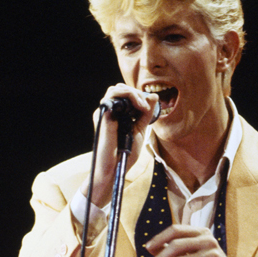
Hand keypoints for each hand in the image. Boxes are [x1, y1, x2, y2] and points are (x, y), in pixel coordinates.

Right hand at [83, 84, 158, 207]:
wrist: (116, 167)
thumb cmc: (126, 153)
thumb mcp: (140, 129)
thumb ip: (146, 114)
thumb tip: (154, 96)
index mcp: (115, 115)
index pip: (125, 95)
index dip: (139, 97)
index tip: (149, 108)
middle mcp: (108, 112)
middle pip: (121, 89)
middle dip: (137, 94)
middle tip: (147, 106)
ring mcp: (104, 112)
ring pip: (116, 88)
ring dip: (133, 93)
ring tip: (143, 105)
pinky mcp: (103, 114)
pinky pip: (114, 95)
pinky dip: (129, 96)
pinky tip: (139, 106)